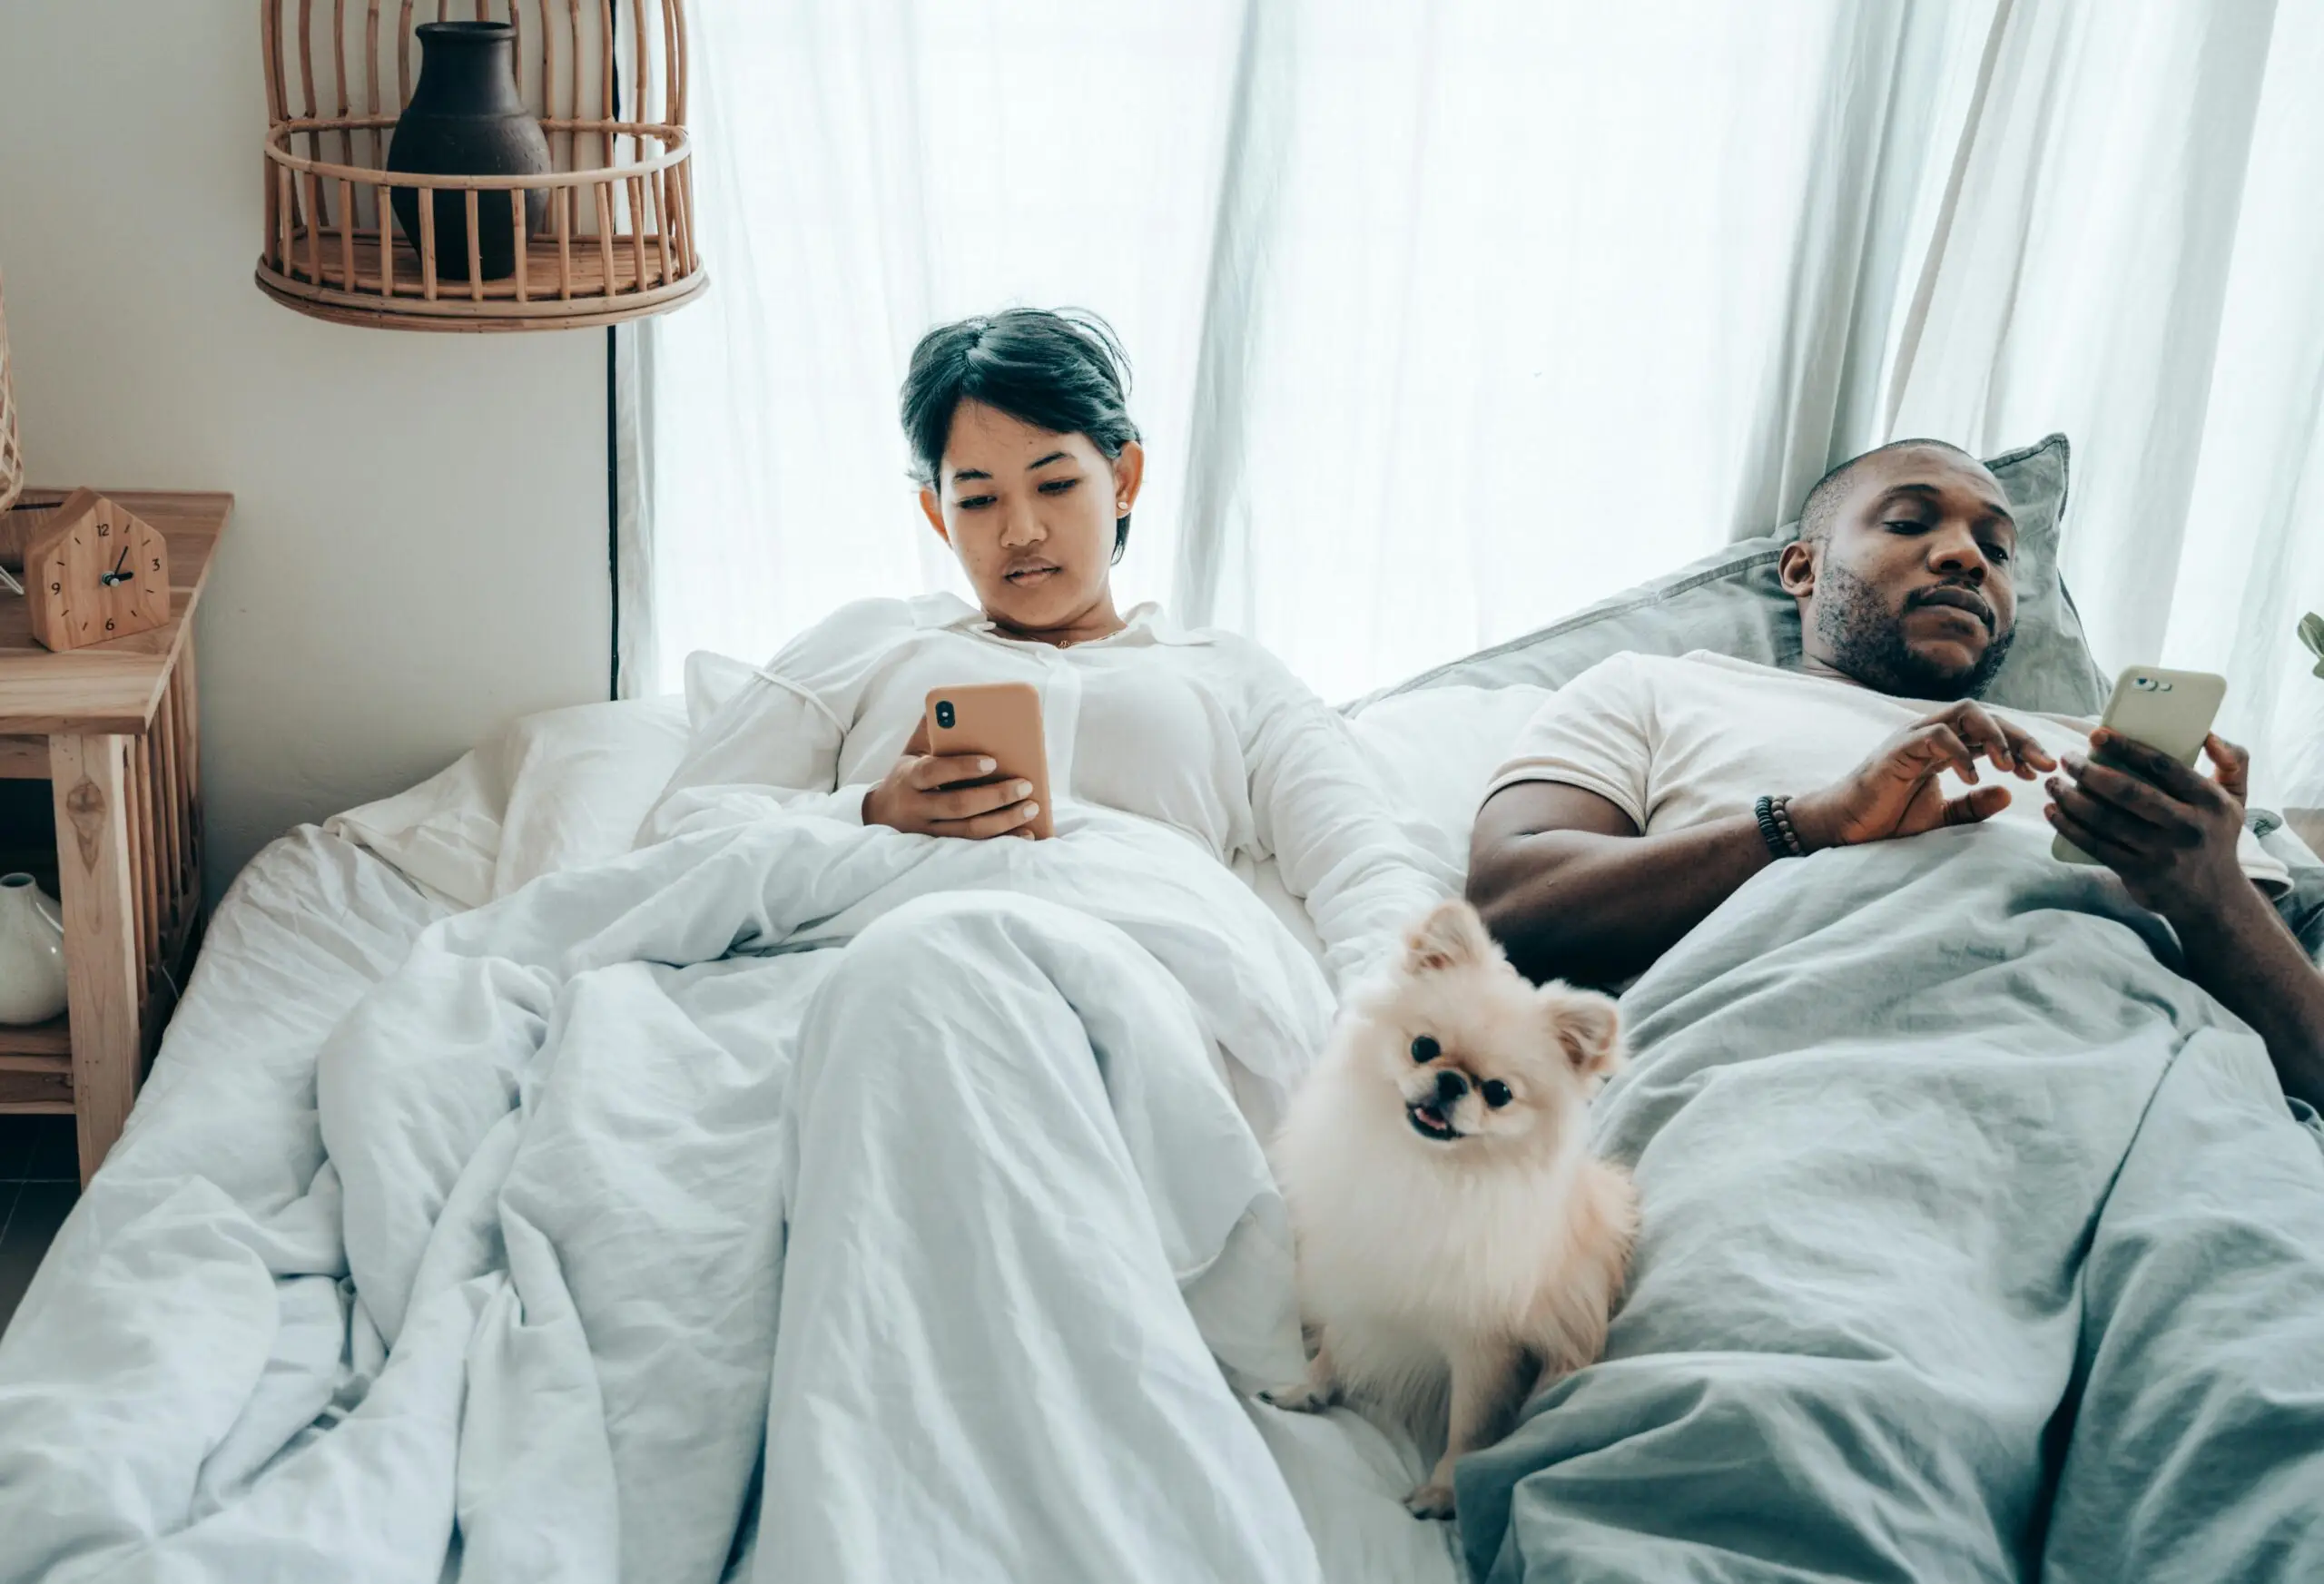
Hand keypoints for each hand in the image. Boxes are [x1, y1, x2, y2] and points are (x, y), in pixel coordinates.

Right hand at [861, 719, 1040, 838]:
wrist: (881, 813)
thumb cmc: (907, 774)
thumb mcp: (912, 750)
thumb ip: (930, 729)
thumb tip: (951, 703)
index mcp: (910, 777)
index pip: (935, 771)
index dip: (962, 767)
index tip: (992, 761)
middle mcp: (917, 807)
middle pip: (959, 805)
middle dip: (995, 795)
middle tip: (1025, 785)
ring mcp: (929, 830)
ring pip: (970, 830)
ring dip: (1005, 820)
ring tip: (1031, 806)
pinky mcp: (942, 847)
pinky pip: (976, 846)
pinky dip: (1003, 839)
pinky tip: (1026, 833)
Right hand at [1788, 701, 2059, 850]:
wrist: (1845, 829)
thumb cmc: (1885, 820)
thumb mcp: (1940, 818)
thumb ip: (1972, 807)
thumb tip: (2009, 794)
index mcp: (1944, 748)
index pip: (1991, 733)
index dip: (2022, 747)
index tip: (2045, 772)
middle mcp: (1931, 735)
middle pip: (1985, 717)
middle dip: (2020, 738)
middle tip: (2044, 766)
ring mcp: (1914, 738)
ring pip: (1965, 714)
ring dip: (1995, 736)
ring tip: (2010, 766)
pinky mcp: (1897, 749)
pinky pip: (1936, 736)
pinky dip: (1960, 753)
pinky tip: (1973, 777)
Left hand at [2044, 729, 2251, 922]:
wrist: (2213, 898)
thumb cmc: (2215, 836)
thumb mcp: (2237, 798)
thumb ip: (2234, 761)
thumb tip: (2209, 735)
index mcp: (2210, 801)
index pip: (2163, 766)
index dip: (2127, 748)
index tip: (2096, 734)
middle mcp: (2187, 826)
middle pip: (2129, 792)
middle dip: (2091, 772)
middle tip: (2067, 759)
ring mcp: (2162, 853)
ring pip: (2106, 820)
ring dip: (2072, 798)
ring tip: (2053, 783)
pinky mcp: (2139, 873)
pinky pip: (2096, 846)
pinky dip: (2070, 827)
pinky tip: (2054, 811)